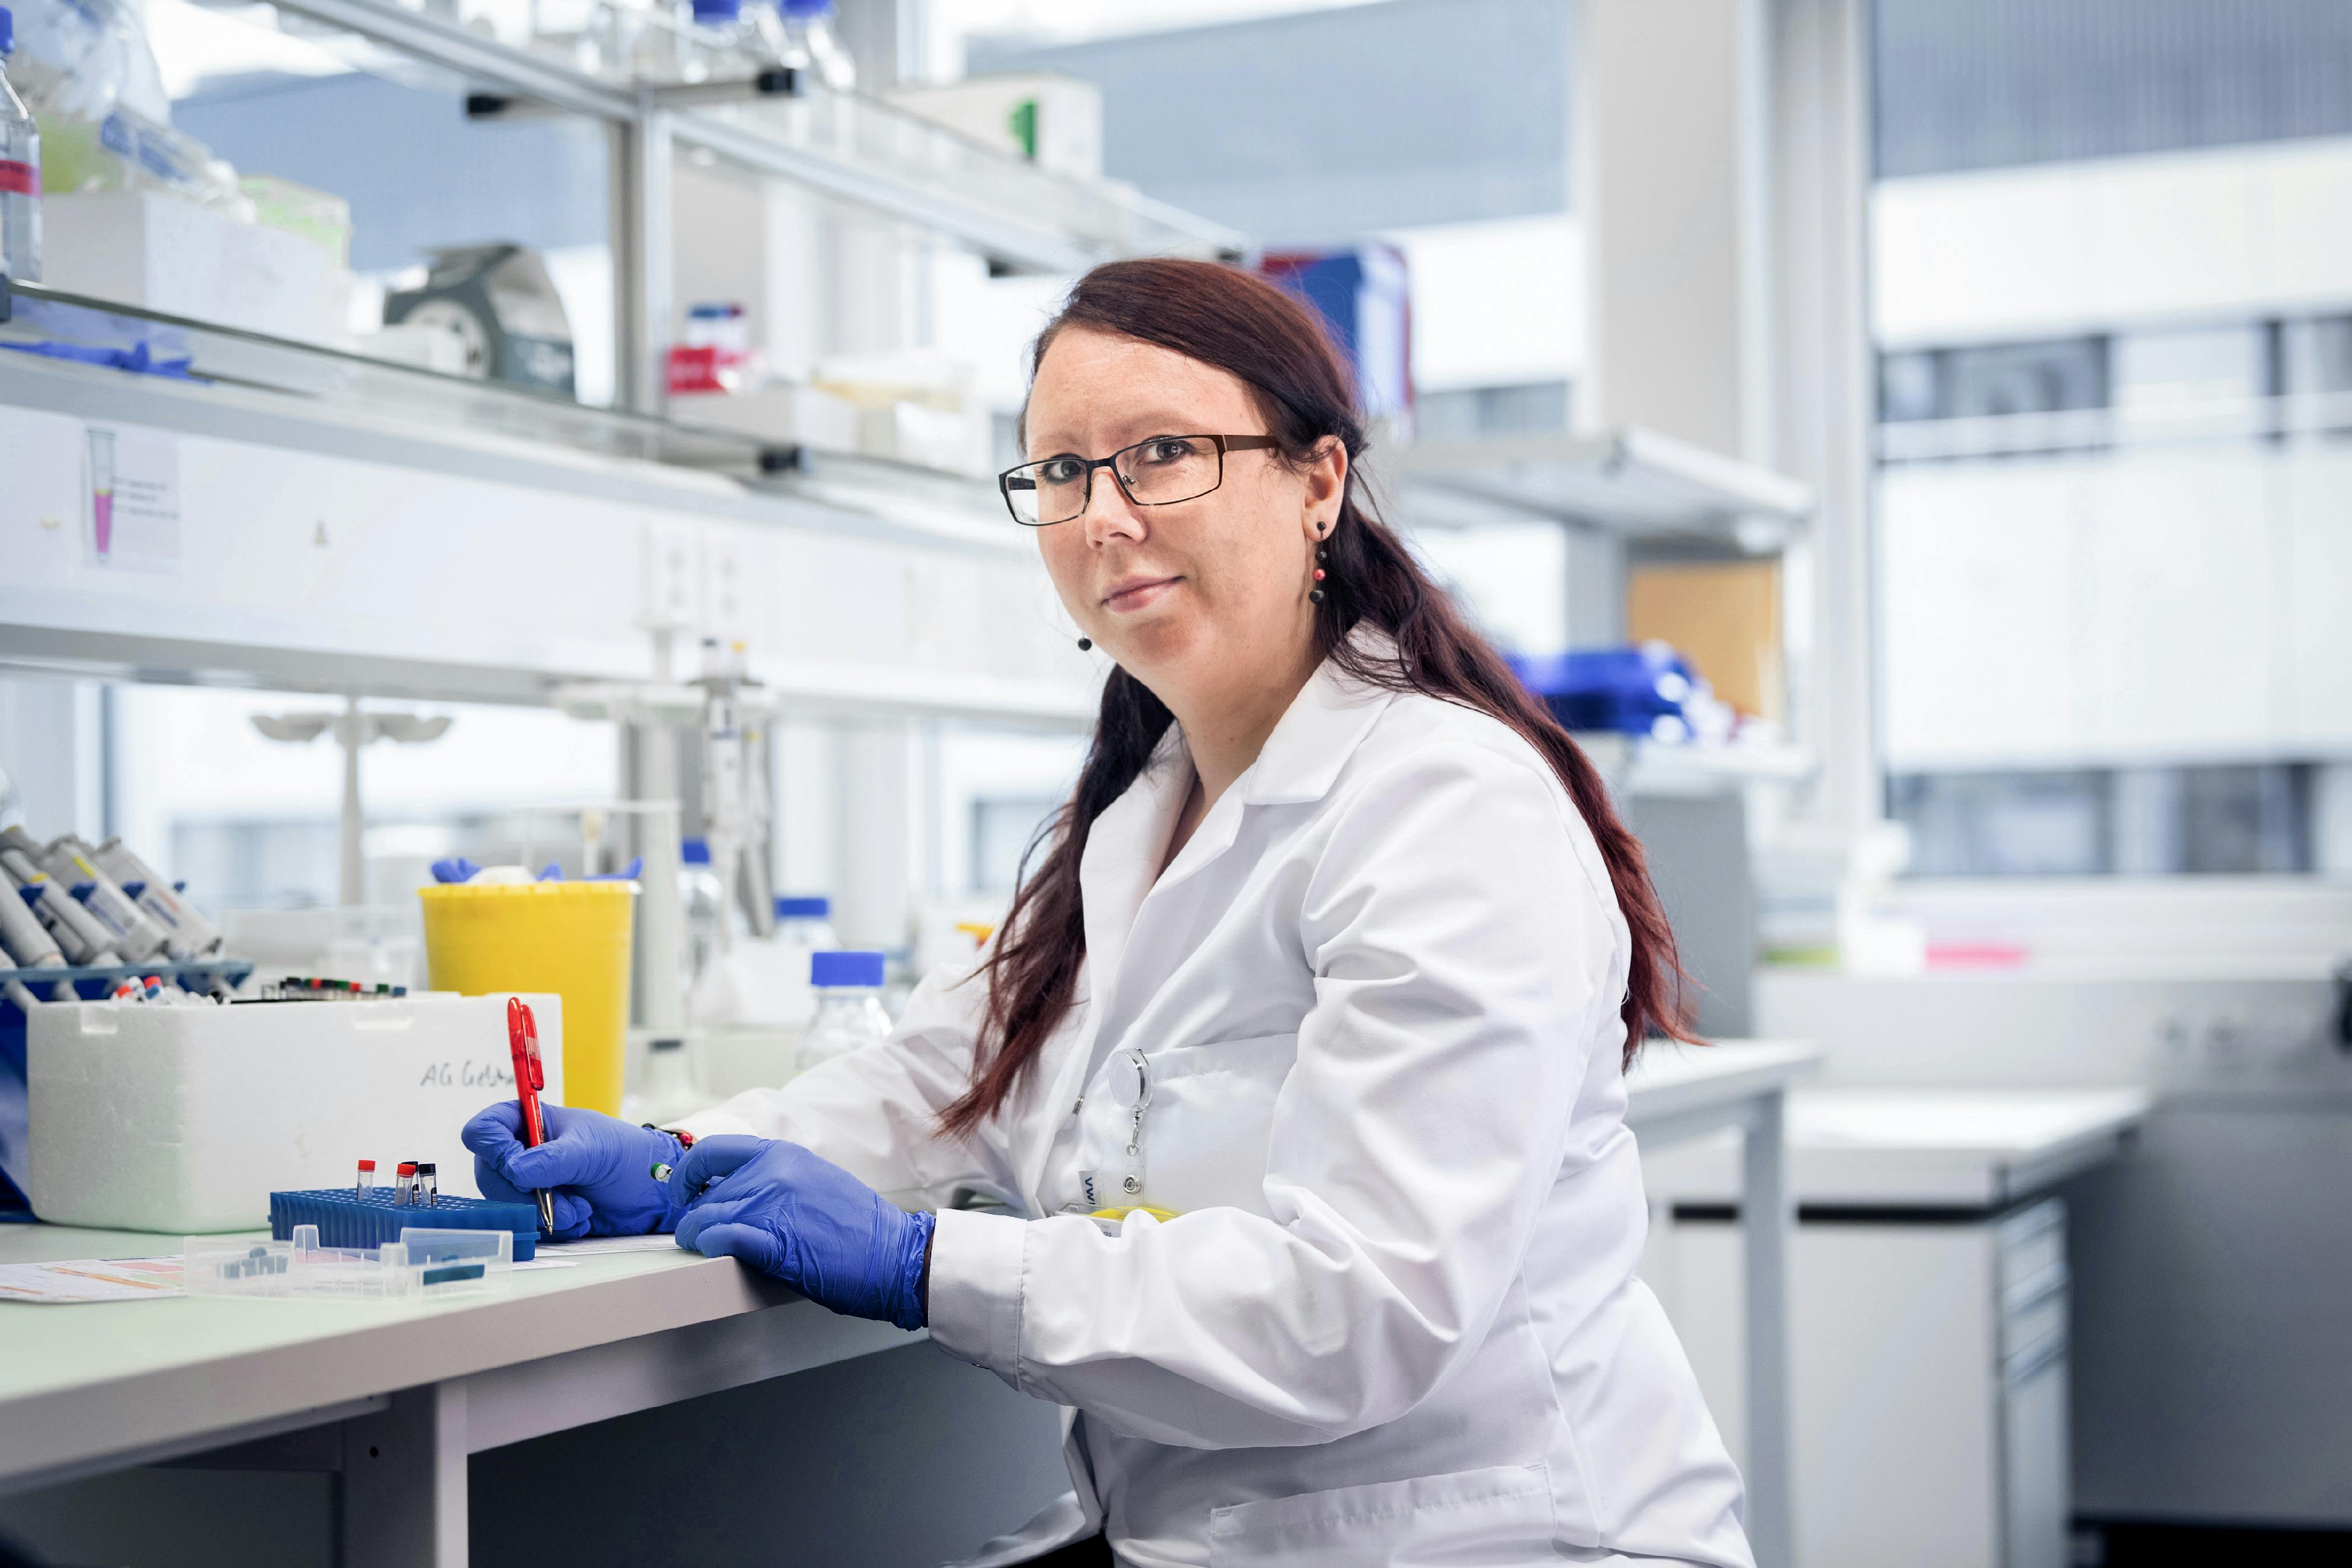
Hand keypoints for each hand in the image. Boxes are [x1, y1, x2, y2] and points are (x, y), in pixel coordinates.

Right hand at [461, 1101, 682, 1239]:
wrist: (649, 1191)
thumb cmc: (625, 1155)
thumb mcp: (591, 1150)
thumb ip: (552, 1159)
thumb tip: (515, 1170)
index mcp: (528, 1121)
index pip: (484, 1131)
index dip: (493, 1149)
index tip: (518, 1165)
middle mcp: (520, 1151)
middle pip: (490, 1175)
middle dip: (526, 1194)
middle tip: (563, 1200)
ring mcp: (527, 1183)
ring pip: (506, 1205)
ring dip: (544, 1213)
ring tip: (580, 1209)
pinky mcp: (537, 1210)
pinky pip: (526, 1225)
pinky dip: (553, 1226)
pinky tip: (580, 1218)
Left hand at [667, 1136, 934, 1330]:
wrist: (895, 1254)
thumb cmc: (857, 1226)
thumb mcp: (813, 1181)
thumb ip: (773, 1179)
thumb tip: (727, 1192)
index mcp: (784, 1154)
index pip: (712, 1151)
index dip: (686, 1174)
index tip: (683, 1194)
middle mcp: (775, 1173)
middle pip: (706, 1194)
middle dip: (695, 1218)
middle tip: (699, 1235)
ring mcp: (775, 1206)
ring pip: (705, 1218)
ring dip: (697, 1238)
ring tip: (703, 1249)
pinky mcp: (778, 1242)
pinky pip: (723, 1238)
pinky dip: (710, 1247)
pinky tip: (714, 1252)